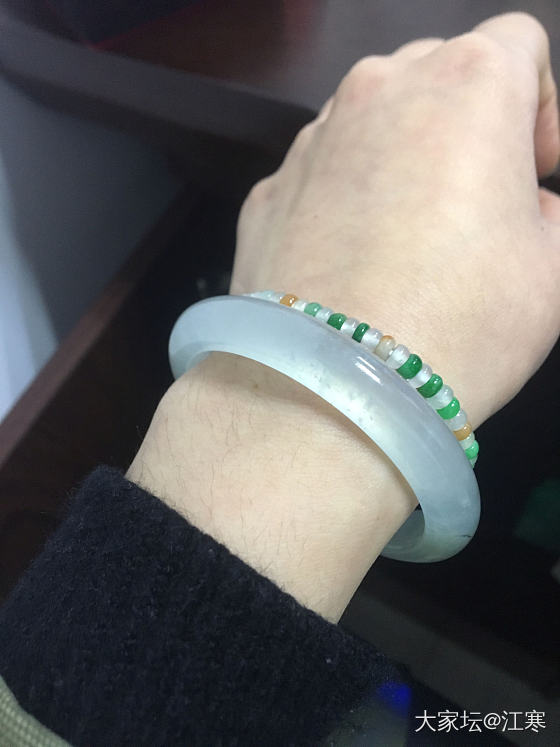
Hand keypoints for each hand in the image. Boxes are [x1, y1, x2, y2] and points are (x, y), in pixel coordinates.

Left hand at [129, 13, 559, 621]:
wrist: (331, 391)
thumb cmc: (462, 325)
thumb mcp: (552, 268)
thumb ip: (548, 211)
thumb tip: (524, 202)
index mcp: (465, 85)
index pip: (517, 45)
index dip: (540, 108)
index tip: (536, 175)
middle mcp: (376, 91)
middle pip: (437, 74)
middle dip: (469, 126)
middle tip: (477, 205)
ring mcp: (310, 141)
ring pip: (371, 122)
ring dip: (402, 158)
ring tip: (410, 239)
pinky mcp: (266, 193)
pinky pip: (321, 174)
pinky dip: (345, 198)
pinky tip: (353, 263)